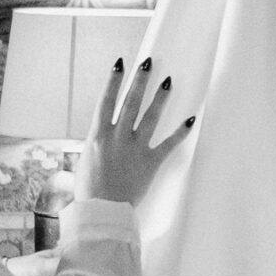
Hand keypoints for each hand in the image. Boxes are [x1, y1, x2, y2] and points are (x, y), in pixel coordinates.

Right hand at [75, 59, 193, 206]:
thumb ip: (94, 146)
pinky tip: (190, 119)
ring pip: (150, 117)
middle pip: (130, 102)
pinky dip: (180, 132)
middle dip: (139, 81)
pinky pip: (168, 144)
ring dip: (159, 98)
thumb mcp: (85, 163)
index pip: (106, 101)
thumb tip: (95, 139)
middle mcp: (116, 138)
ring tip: (168, 81)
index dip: (113, 81)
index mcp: (97, 136)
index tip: (121, 64)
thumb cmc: (89, 191)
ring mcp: (134, 149)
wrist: (102, 212)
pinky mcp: (150, 163)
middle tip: (148, 63)